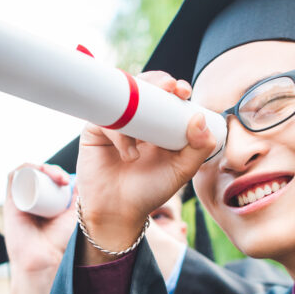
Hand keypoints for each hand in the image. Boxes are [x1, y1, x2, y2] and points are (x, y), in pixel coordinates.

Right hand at [3, 163, 76, 274]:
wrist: (45, 258)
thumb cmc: (60, 242)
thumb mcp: (74, 215)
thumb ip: (78, 198)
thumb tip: (83, 178)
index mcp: (45, 202)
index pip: (50, 178)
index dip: (59, 174)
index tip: (70, 182)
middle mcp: (32, 199)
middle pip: (39, 174)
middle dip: (52, 170)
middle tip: (63, 179)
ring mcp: (20, 199)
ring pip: (28, 173)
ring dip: (41, 167)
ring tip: (54, 176)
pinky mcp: (10, 201)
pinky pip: (13, 177)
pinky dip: (25, 168)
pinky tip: (38, 170)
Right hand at [75, 72, 217, 260]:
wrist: (117, 211)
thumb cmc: (148, 191)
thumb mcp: (180, 171)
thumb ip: (198, 148)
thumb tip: (200, 118)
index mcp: (158, 126)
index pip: (166, 97)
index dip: (174, 87)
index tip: (183, 90)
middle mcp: (136, 120)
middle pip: (145, 88)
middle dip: (157, 81)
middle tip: (169, 87)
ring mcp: (115, 124)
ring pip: (123, 98)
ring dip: (138, 101)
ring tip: (149, 119)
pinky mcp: (94, 131)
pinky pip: (106, 120)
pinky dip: (120, 134)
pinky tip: (129, 155)